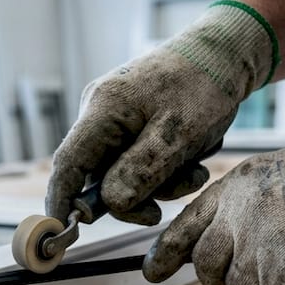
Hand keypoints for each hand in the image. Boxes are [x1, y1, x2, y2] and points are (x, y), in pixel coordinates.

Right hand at [45, 2, 277, 224]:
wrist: (225, 52)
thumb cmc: (204, 84)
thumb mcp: (179, 133)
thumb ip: (142, 171)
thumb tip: (111, 203)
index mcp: (103, 110)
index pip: (68, 164)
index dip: (60, 202)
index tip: (59, 233)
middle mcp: (100, 113)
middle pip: (98, 176)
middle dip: (134, 196)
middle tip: (160, 212)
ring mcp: (115, 118)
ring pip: (123, 173)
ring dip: (160, 182)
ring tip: (194, 166)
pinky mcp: (132, 123)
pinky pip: (139, 160)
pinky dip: (166, 168)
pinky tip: (191, 152)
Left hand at [142, 122, 284, 284]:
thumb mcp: (279, 174)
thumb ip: (248, 205)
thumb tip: (231, 237)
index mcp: (234, 190)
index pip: (183, 228)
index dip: (164, 255)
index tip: (150, 273)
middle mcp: (236, 219)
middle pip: (207, 269)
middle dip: (224, 278)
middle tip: (258, 271)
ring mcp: (257, 250)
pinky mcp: (282, 280)